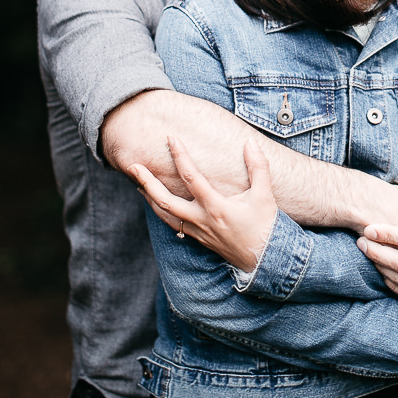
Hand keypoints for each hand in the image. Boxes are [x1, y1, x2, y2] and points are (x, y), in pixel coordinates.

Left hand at [129, 135, 277, 271]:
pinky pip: (172, 225)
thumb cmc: (265, 226)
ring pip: (165, 215)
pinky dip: (161, 212)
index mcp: (216, 207)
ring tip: (138, 182)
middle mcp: (201, 220)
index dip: (180, 156)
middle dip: (147, 182)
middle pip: (165, 201)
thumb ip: (258, 167)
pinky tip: (156, 203)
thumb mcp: (264, 195)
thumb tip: (250, 144)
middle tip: (132, 165)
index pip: (192, 178)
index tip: (171, 138)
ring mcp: (197, 231)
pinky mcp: (198, 238)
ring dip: (149, 197)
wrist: (264, 259)